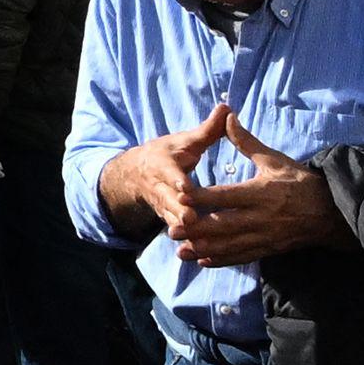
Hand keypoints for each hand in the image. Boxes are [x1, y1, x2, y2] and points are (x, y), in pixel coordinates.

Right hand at [96, 97, 239, 240]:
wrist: (136, 175)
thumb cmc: (169, 155)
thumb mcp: (184, 141)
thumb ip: (207, 130)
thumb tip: (227, 108)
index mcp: (163, 165)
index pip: (171, 173)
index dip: (178, 181)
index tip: (186, 188)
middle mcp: (159, 187)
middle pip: (168, 201)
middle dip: (179, 211)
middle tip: (191, 219)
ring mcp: (162, 206)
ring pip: (172, 221)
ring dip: (184, 232)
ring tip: (196, 243)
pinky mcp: (168, 221)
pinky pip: (178, 234)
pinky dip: (187, 244)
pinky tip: (199, 256)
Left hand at [161, 121, 334, 266]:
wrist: (332, 213)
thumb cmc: (301, 182)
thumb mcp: (275, 160)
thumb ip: (247, 142)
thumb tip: (227, 117)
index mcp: (260, 193)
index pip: (225, 195)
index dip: (202, 196)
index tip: (180, 194)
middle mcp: (261, 217)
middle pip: (224, 225)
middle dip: (197, 229)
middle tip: (172, 230)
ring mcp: (265, 236)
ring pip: (230, 245)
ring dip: (205, 249)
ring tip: (181, 251)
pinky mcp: (269, 248)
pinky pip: (243, 256)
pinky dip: (223, 260)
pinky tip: (204, 261)